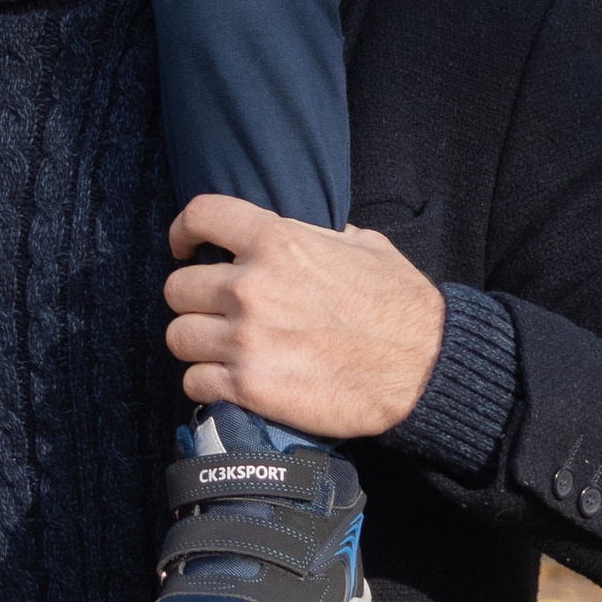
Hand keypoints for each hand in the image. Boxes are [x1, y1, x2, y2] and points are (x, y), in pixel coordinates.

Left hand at [163, 195, 444, 440]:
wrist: (424, 368)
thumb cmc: (400, 305)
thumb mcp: (362, 245)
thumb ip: (318, 235)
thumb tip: (303, 231)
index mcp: (276, 241)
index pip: (201, 215)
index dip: (183, 230)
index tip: (185, 247)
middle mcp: (251, 285)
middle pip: (177, 287)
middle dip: (194, 300)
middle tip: (214, 313)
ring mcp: (246, 338)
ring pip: (177, 337)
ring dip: (196, 344)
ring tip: (219, 350)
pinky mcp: (249, 386)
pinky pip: (194, 382)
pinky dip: (205, 384)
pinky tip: (226, 382)